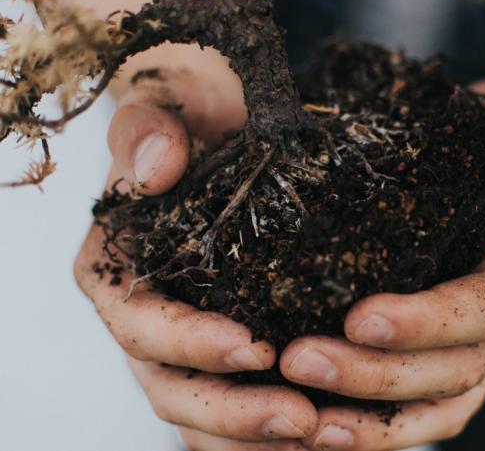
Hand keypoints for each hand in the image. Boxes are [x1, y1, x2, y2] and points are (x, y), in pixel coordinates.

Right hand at [74, 60, 317, 446]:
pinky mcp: (231, 346)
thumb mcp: (162, 107)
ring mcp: (187, 341)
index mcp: (117, 273)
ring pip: (207, 414)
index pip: (142, 326)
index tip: (254, 346)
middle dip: (234, 412)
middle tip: (300, 418)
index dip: (190, 344)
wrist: (215, 125)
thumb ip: (147, 131)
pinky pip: (242, 402)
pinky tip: (326, 428)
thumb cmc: (184, 118)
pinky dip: (271, 430)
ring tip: (319, 435)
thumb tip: (156, 170)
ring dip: (256, 436)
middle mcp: (146, 320)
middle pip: (174, 389)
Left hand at [277, 78, 484, 450]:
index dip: (429, 320)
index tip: (358, 317)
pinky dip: (381, 429)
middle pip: (459, 367)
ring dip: (375, 420)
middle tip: (300, 361)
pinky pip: (427, 408)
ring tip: (304, 422)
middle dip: (379, 374)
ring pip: (443, 404)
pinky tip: (324, 429)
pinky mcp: (453, 352)